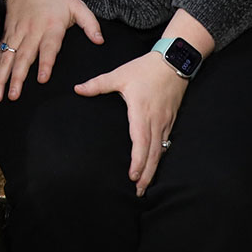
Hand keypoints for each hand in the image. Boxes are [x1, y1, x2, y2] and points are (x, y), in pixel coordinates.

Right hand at [0, 0, 101, 102]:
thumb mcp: (76, 5)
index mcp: (51, 26)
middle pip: (23, 57)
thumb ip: (90, 23)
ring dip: (1, 77)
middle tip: (14, 95)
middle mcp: (31, 32)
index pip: (48, 47)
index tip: (42, 79)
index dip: (45, 63)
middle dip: (17, 77)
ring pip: (7, 58)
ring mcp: (16, 34)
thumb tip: (100, 41)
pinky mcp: (7, 35)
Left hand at [74, 53, 186, 195]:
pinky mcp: (171, 119)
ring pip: (161, 150)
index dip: (138, 161)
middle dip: (146, 174)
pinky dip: (160, 156)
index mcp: (141, 112)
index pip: (141, 142)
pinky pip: (166, 142)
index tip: (132, 176)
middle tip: (139, 191)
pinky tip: (154, 164)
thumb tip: (77, 89)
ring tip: (145, 185)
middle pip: (153, 153)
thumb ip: (98, 84)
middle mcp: (155, 121)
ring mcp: (165, 122)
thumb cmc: (145, 68)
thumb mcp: (120, 74)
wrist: (174, 60)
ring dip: (153, 169)